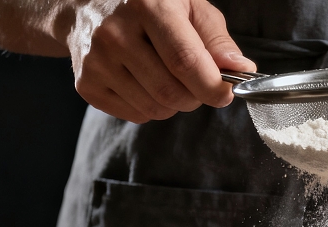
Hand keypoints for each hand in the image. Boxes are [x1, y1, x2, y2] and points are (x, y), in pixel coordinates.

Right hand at [66, 0, 255, 122]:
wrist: (87, 5)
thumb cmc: (149, 5)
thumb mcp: (188, 5)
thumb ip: (216, 39)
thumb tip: (241, 70)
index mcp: (147, 6)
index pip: (186, 61)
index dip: (212, 86)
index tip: (225, 93)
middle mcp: (115, 33)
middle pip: (170, 92)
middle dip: (195, 97)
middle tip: (197, 84)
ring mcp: (96, 60)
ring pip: (155, 109)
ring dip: (174, 103)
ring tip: (167, 77)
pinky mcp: (86, 84)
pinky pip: (135, 115)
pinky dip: (150, 107)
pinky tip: (143, 81)